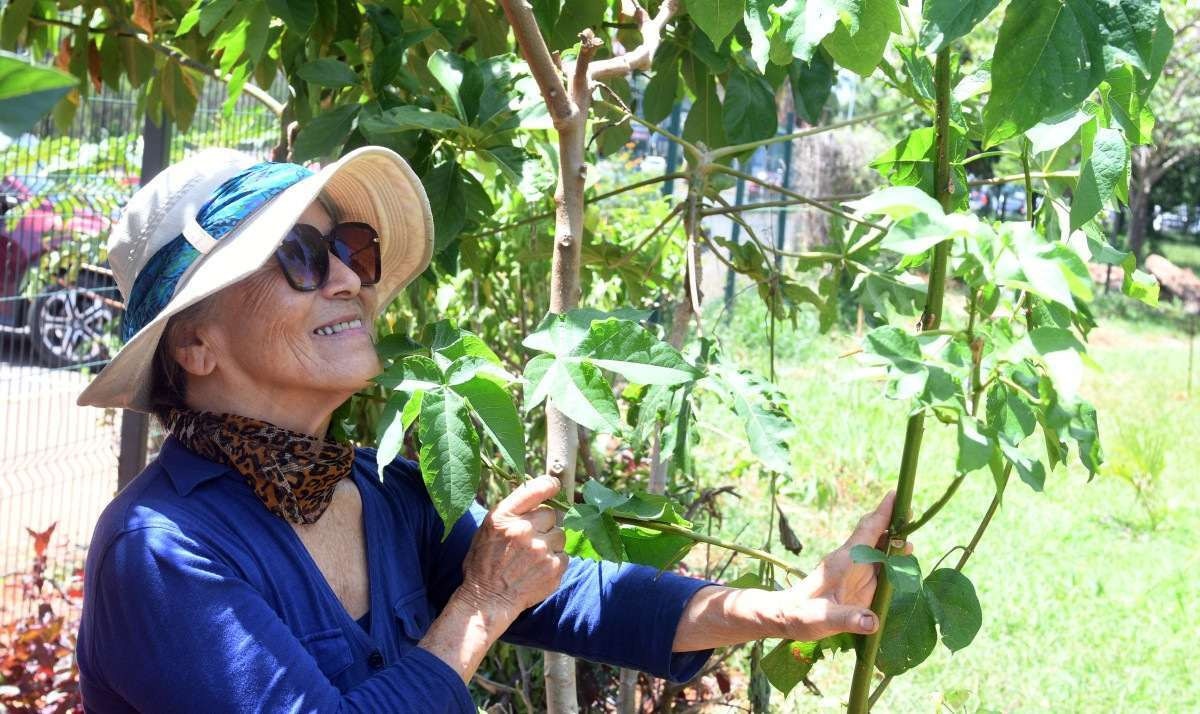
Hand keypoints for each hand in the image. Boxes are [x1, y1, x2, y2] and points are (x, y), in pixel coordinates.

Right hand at [454, 475, 568, 623]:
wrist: (487, 600)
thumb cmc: (485, 563)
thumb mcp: (488, 529)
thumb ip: (512, 511)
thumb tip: (539, 493)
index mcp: (503, 517)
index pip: (534, 490)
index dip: (549, 485)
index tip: (554, 486)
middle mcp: (522, 530)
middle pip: (551, 514)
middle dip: (544, 524)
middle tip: (531, 539)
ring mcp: (540, 549)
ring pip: (560, 534)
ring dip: (551, 543)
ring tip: (533, 557)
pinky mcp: (554, 568)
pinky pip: (564, 555)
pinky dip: (555, 561)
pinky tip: (538, 569)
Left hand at [774, 491, 908, 640]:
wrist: (787, 617)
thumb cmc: (801, 616)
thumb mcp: (822, 620)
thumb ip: (848, 619)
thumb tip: (873, 622)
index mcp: (844, 561)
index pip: (867, 530)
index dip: (883, 512)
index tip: (896, 494)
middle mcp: (852, 561)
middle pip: (876, 535)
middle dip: (895, 523)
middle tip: (913, 514)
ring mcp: (856, 572)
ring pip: (880, 550)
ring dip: (896, 542)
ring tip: (911, 541)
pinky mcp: (860, 584)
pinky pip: (880, 566)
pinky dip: (893, 560)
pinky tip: (904, 561)